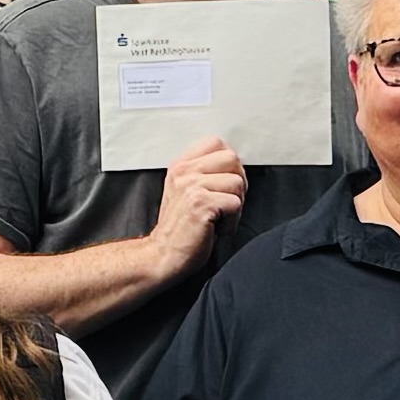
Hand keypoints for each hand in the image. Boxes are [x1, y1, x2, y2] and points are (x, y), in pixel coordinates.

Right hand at [142, 139, 247, 278]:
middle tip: (224, 204)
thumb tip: (233, 167)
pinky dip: (232, 221)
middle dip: (236, 183)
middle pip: (231, 158)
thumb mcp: (183, 192)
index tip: (221, 186)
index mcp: (180, 166)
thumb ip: (202, 174)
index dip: (227, 165)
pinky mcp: (201, 203)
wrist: (162, 256)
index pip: (216, 143)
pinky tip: (217, 229)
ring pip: (237, 182)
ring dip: (235, 205)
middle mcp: (184, 172)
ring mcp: (191, 186)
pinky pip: (235, 203)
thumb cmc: (178, 230)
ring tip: (218, 219)